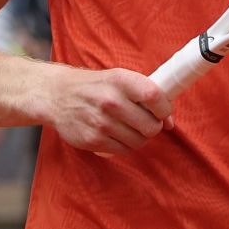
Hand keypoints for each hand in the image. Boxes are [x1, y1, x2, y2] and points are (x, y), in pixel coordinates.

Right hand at [35, 67, 172, 153]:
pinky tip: (115, 133)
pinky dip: (124, 144)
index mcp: (120, 80)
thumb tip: (170, 122)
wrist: (57, 96)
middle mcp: (111, 101)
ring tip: (128, 127)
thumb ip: (145, 95)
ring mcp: (101, 122)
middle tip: (144, 122)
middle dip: (153, 127)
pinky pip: (123, 150)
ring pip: (139, 141)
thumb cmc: (94, 86)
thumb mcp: (118, 79)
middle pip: (151, 126)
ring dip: (139, 137)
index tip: (163, 112)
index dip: (165, 108)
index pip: (155, 96)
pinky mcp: (93, 140)